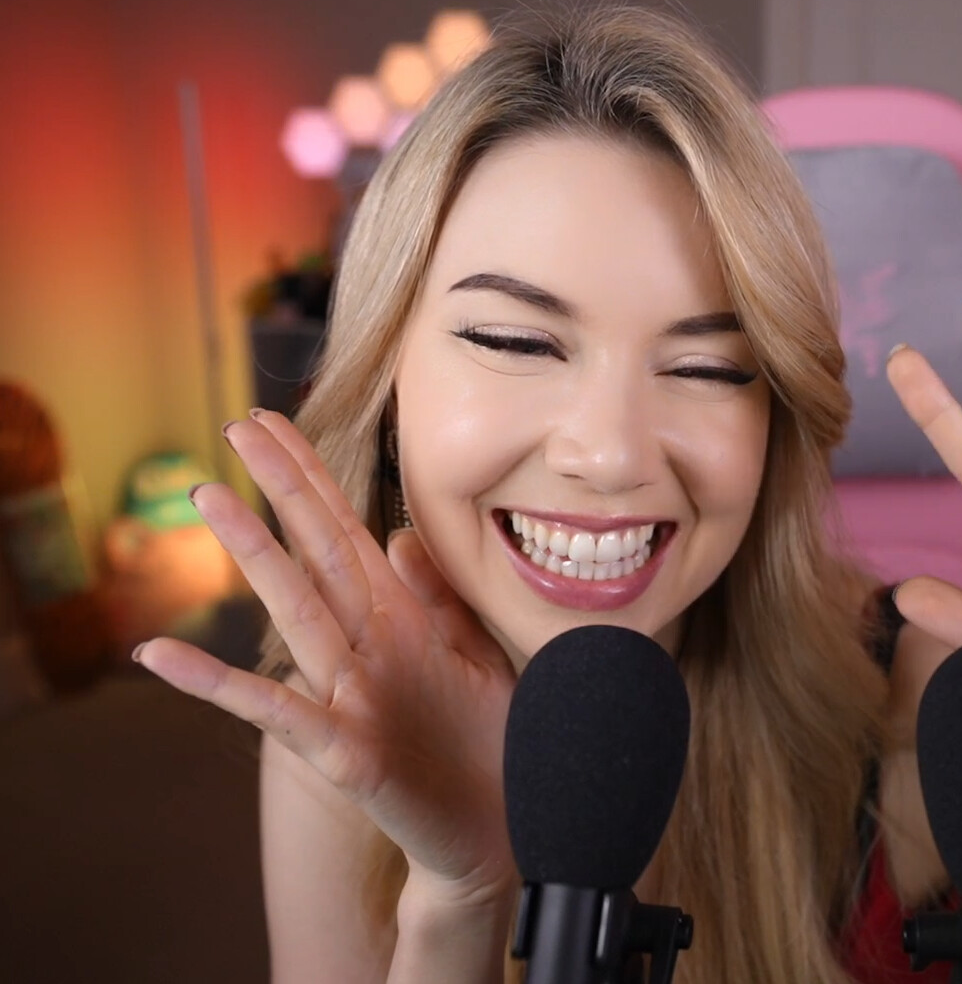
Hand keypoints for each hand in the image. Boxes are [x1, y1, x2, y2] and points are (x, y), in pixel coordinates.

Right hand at [135, 411, 519, 903]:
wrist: (503, 836)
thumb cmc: (491, 746)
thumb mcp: (476, 657)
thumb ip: (439, 598)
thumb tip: (399, 535)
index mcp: (400, 623)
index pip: (348, 533)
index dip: (314, 477)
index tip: (278, 422)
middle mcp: (365, 651)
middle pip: (315, 554)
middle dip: (282, 489)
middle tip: (239, 425)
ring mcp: (349, 698)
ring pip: (296, 612)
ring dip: (253, 554)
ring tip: (208, 498)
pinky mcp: (345, 753)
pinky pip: (276, 712)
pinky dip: (217, 684)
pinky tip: (161, 657)